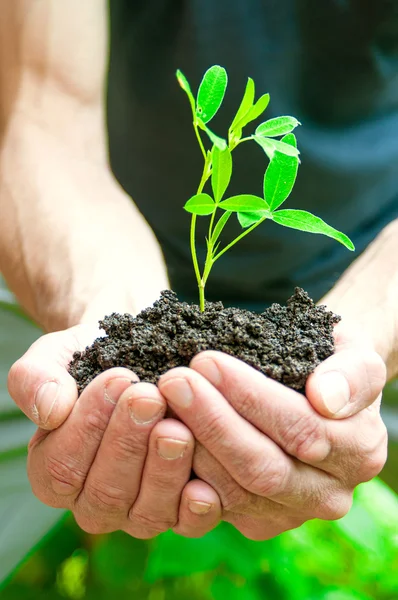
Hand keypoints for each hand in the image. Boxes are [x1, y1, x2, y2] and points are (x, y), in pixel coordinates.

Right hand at [8, 325, 220, 537]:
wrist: (144, 352)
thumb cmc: (95, 357)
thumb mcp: (57, 355)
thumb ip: (35, 379)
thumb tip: (49, 411)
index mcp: (53, 471)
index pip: (61, 467)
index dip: (88, 425)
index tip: (118, 378)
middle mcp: (93, 502)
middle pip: (104, 493)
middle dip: (128, 443)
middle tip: (149, 397)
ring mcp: (137, 513)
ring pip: (145, 513)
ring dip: (163, 470)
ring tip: (177, 427)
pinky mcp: (179, 512)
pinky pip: (187, 524)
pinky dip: (196, 509)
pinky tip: (204, 483)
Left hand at [157, 321, 387, 539]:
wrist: (319, 390)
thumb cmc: (331, 363)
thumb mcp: (356, 353)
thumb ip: (353, 374)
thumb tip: (325, 397)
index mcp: (358, 452)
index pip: (302, 429)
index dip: (250, 397)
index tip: (206, 360)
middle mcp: (327, 494)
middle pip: (262, 468)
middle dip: (211, 422)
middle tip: (173, 381)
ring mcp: (288, 514)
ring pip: (231, 492)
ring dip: (189, 447)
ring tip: (160, 401)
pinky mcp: (254, 521)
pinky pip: (211, 509)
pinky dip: (181, 475)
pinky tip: (158, 437)